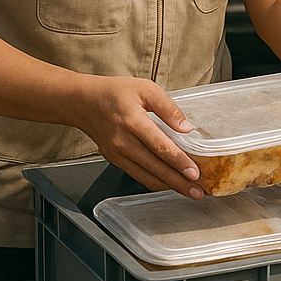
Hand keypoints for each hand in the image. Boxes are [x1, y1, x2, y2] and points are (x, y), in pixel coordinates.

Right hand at [69, 75, 203, 197]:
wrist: (83, 102)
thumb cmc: (115, 92)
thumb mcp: (146, 89)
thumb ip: (169, 108)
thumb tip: (187, 128)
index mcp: (133, 121)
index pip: (160, 146)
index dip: (179, 162)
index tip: (195, 173)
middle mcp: (123, 142)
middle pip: (155, 166)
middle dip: (178, 181)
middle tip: (197, 192)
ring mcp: (116, 154)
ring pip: (146, 175)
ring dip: (168, 185)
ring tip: (188, 191)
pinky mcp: (114, 160)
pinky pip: (137, 174)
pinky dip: (154, 181)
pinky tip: (168, 183)